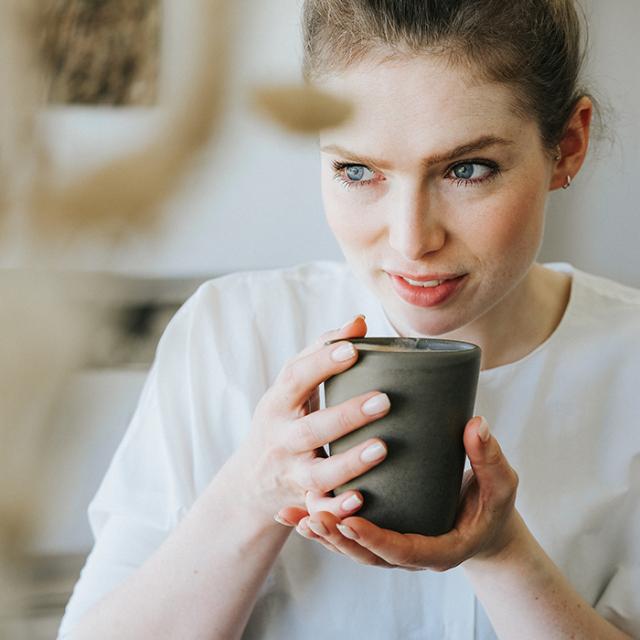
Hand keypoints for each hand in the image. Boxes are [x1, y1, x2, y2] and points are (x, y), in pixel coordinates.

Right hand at [235, 314, 391, 523]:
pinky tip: (363, 500)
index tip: (354, 348)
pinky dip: (339, 508)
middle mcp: (281, 439)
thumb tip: (360, 320)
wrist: (252, 483)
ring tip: (382, 447)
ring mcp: (291, 474)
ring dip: (350, 462)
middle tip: (384, 399)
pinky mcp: (304, 503)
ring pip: (319, 474)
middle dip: (346, 415)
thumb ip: (321, 352)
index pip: (296, 378)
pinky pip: (321, 509)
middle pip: (311, 429)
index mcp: (278, 404)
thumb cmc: (283, 421)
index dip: (323, 363)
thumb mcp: (291, 388)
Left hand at [289, 416, 520, 568]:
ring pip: (353, 548)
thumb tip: (476, 425)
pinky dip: (323, 527)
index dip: (375, 538)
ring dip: (323, 533)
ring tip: (293, 515)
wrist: (486, 523)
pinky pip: (349, 535)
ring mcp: (394, 547)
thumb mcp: (499, 484)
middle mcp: (412, 554)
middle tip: (311, 514)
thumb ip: (488, 458)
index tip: (349, 520)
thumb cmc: (492, 505)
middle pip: (368, 554)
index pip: (403, 551)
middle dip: (337, 536)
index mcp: (440, 549)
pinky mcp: (383, 533)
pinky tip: (295, 514)